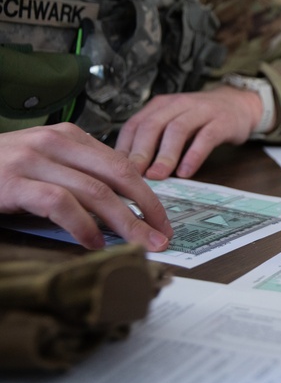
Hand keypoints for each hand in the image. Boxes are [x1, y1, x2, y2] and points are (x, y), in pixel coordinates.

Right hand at [0, 124, 172, 249]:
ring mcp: (34, 160)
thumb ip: (78, 176)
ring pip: (96, 191)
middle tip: (163, 236)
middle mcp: (55, 142)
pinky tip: (93, 244)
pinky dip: (82, 225)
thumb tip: (121, 209)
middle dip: (146, 209)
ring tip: (141, 245)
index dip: (148, 195)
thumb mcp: (44, 166)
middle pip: (118, 176)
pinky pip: (60, 203)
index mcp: (69, 137)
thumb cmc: (0, 173)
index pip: (123, 165)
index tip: (163, 221)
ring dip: (124, 222)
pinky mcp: (14, 182)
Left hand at [116, 86, 260, 179]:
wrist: (239, 104)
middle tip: (134, 175)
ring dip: (165, 155)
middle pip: (153, 125)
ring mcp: (201, 111)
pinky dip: (194, 155)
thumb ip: (155, 141)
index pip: (135, 124)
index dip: (124, 148)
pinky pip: (206, 137)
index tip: (117, 171)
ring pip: (177, 130)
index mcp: (160, 105)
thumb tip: (130, 170)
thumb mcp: (173, 123)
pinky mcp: (222, 121)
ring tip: (157, 176)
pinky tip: (186, 172)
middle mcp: (178, 104)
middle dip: (141, 152)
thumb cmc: (201, 120)